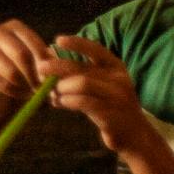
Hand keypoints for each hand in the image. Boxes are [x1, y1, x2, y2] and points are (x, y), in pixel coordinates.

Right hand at [0, 19, 53, 101]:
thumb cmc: (17, 61)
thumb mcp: (31, 53)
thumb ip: (44, 58)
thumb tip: (58, 69)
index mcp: (14, 26)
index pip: (33, 42)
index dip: (45, 60)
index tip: (54, 75)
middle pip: (21, 55)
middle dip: (35, 74)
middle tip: (44, 87)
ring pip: (12, 73)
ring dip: (26, 86)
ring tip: (33, 90)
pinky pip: (3, 84)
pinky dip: (16, 92)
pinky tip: (21, 93)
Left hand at [34, 35, 152, 154]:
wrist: (133, 133)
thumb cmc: (109, 105)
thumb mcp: (98, 84)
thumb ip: (78, 72)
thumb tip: (48, 55)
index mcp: (116, 66)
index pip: (96, 49)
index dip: (77, 43)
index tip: (58, 40)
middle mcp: (118, 79)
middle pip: (82, 68)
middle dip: (57, 67)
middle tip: (40, 68)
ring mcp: (117, 97)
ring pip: (82, 84)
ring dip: (61, 87)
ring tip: (52, 93)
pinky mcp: (112, 114)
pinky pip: (84, 103)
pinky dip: (67, 100)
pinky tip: (59, 102)